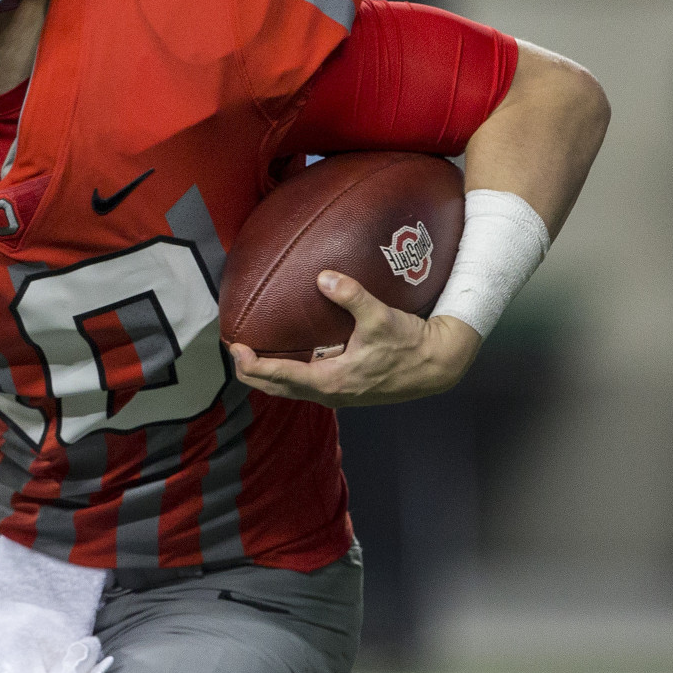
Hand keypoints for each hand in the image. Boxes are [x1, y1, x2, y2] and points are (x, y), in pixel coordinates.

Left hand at [226, 271, 481, 409]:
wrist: (438, 365)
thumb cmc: (409, 343)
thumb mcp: (380, 317)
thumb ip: (351, 295)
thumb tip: (323, 277)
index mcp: (332, 381)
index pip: (281, 376)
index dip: (254, 364)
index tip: (236, 349)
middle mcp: (332, 393)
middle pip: (279, 389)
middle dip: (253, 373)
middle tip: (234, 352)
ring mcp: (340, 395)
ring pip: (293, 391)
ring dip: (270, 377)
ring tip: (253, 357)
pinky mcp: (348, 390)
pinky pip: (307, 387)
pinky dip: (289, 376)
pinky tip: (288, 358)